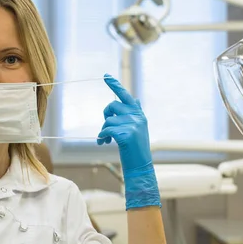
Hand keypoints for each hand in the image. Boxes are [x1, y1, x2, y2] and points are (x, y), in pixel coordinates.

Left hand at [98, 74, 160, 209]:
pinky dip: (101, 136)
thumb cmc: (136, 149)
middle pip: (112, 105)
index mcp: (139, 114)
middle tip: (106, 127)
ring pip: (108, 119)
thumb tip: (135, 99)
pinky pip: (106, 129)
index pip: (126, 95)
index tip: (106, 76)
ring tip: (106, 140)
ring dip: (104, 130)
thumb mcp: (138, 129)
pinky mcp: (126, 134)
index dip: (115, 85)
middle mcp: (137, 117)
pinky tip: (103, 143)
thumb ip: (135, 114)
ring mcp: (132, 125)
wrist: (141, 167)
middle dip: (106, 114)